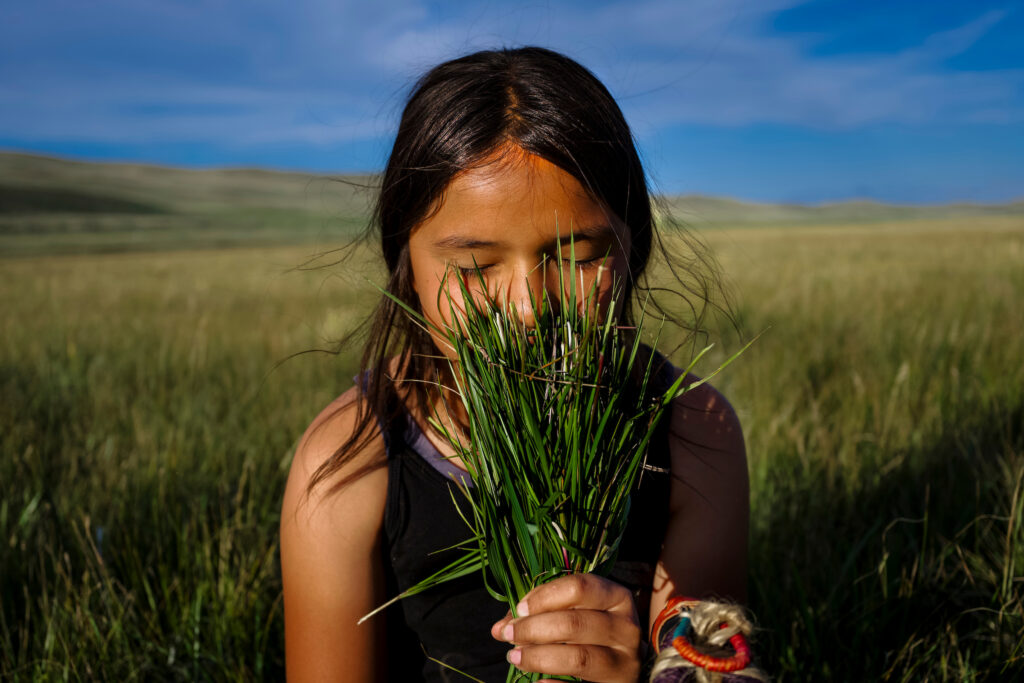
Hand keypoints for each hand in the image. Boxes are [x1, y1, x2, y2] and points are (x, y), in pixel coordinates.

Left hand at [490, 573, 642, 682]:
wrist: (622, 663)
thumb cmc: (594, 630)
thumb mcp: (578, 610)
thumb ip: (544, 610)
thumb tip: (502, 626)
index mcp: (617, 597)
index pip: (579, 588)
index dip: (544, 597)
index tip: (520, 608)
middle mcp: (626, 628)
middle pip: (574, 623)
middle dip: (533, 629)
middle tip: (508, 634)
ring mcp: (624, 661)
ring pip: (577, 658)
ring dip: (538, 657)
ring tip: (514, 656)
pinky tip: (536, 682)